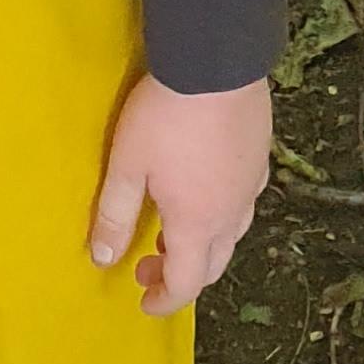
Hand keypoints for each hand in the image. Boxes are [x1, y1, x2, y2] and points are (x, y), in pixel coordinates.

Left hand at [87, 75, 270, 319]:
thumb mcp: (127, 165)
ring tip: (175, 228)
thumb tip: (102, 259)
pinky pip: (244, 200)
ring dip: (203, 244)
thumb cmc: (165, 117)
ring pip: (233, 233)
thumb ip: (114, 215)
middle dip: (181, 274)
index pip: (186, 282)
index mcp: (197, 223)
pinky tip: (208, 188)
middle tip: (148, 264)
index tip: (144, 300)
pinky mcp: (261, 155)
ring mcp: (251, 184)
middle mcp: (231, 213)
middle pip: (213, 264)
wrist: (215, 63)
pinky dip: (223, 212)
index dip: (164, 300)